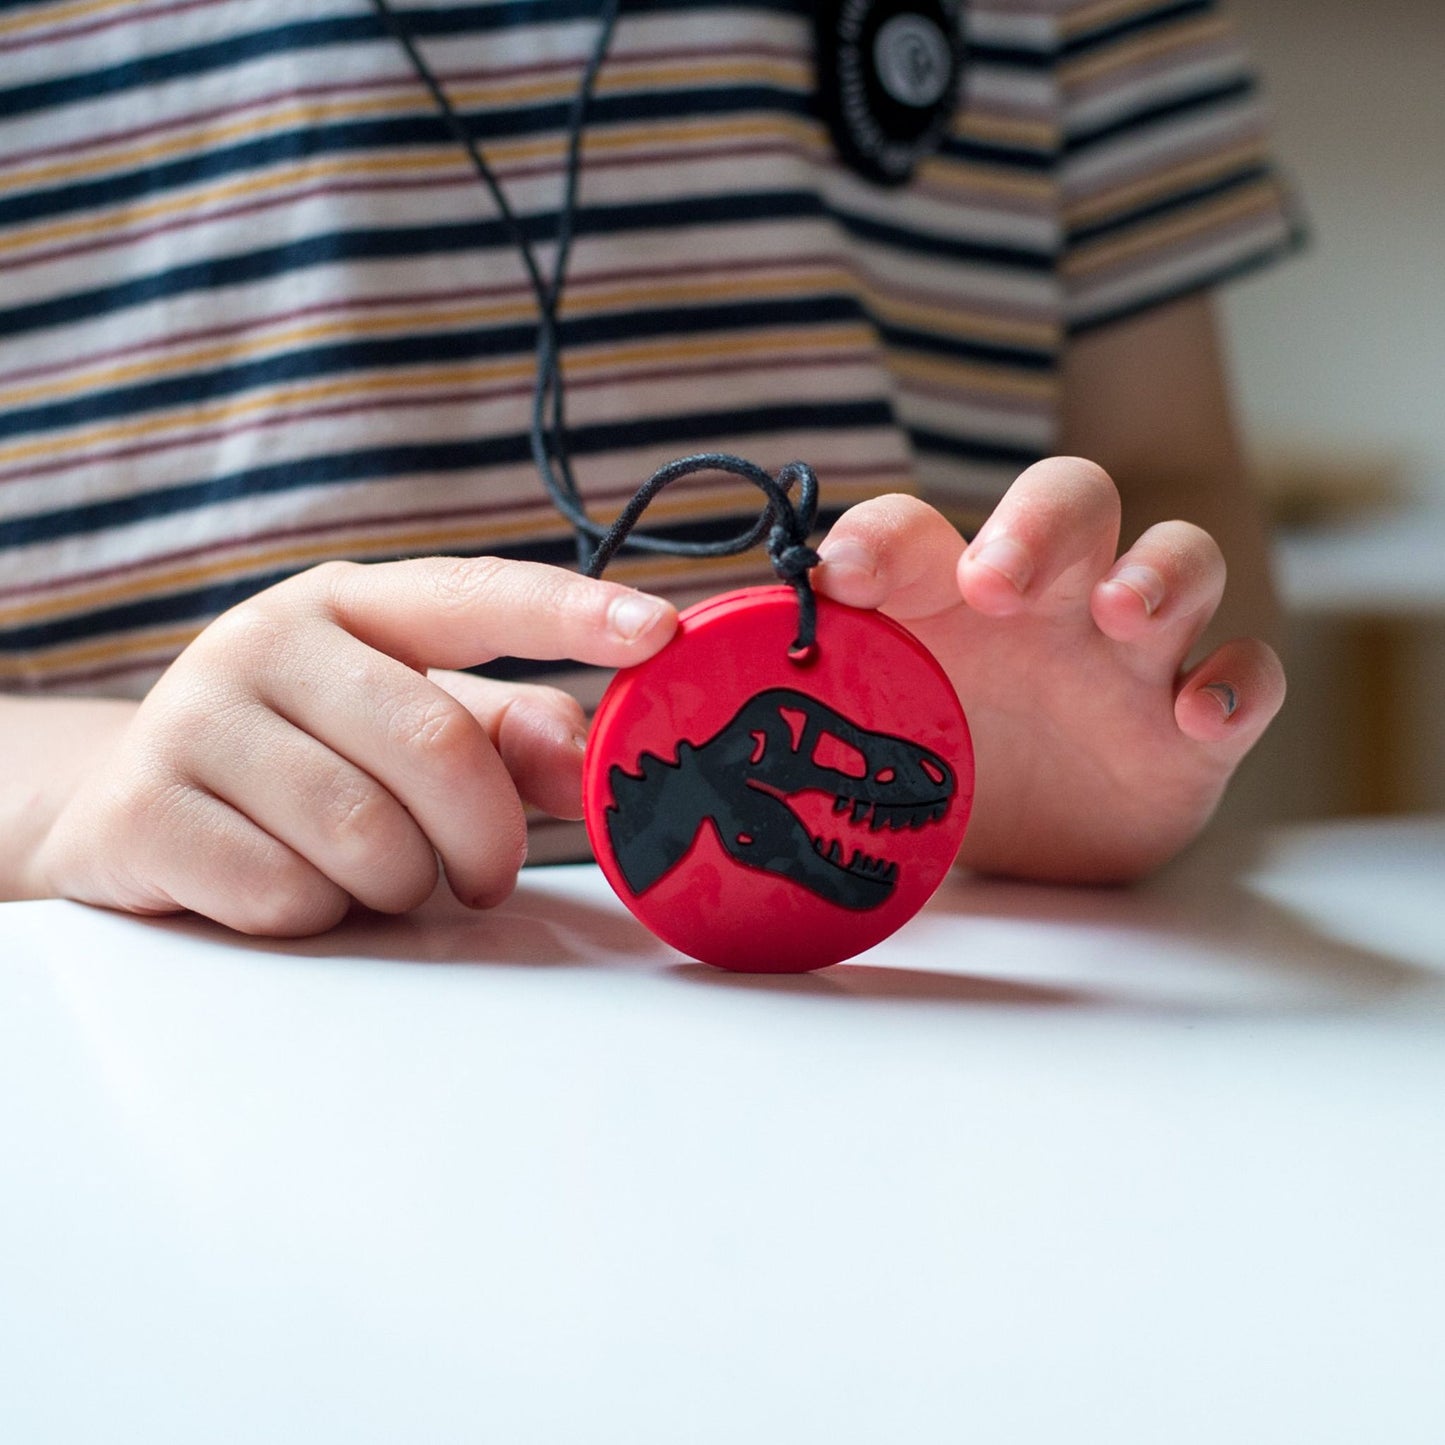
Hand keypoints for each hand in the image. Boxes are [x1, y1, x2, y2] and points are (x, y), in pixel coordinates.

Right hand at [34, 558, 675, 933]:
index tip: (658, 632)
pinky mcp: (141, 809)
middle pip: (436, 747)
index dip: (574, 612)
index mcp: (353, 603)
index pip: (478, 595)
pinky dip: (320, 916)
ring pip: (364, 835)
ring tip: (376, 874)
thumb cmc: (310, 758)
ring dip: (400, 883)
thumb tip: (589, 759)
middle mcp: (268, 638)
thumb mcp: (413, 725)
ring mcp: (192, 717)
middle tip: (487, 875)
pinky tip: (297, 889)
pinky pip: (285, 893)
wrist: (131, 802)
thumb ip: (508, 736)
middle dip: (486, 838)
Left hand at [814, 459, 1286, 882]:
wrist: (1030, 841)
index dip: (884, 540)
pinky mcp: (1193, 722)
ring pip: (1178, 560)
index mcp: (950, 596)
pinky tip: (1197, 715)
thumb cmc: (937, 759)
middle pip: (1070, 502)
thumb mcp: (867, 733)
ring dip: (1158, 574)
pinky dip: (1234, 684)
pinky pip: (1247, 674)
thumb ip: (793, 692)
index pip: (922, 533)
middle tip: (996, 582)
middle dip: (1037, 526)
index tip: (840, 576)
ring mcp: (1131, 655)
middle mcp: (1047, 603)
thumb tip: (662, 673)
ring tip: (1123, 616)